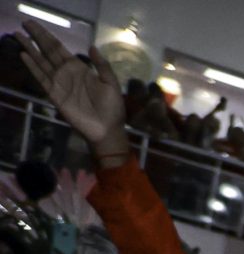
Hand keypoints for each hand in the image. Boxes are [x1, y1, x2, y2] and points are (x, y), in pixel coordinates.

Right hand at [19, 26, 127, 157]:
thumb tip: (91, 46)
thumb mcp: (111, 83)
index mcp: (79, 68)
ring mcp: (59, 83)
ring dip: (30, 48)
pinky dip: (33, 67)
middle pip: (47, 51)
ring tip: (18, 35)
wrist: (107, 129)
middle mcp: (66, 73)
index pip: (59, 48)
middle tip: (24, 22)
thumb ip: (102, 65)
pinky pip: (41, 78)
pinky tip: (24, 55)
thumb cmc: (112, 107)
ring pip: (41, 61)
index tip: (35, 24)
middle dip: (36, 37)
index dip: (48, 36)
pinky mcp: (55, 95)